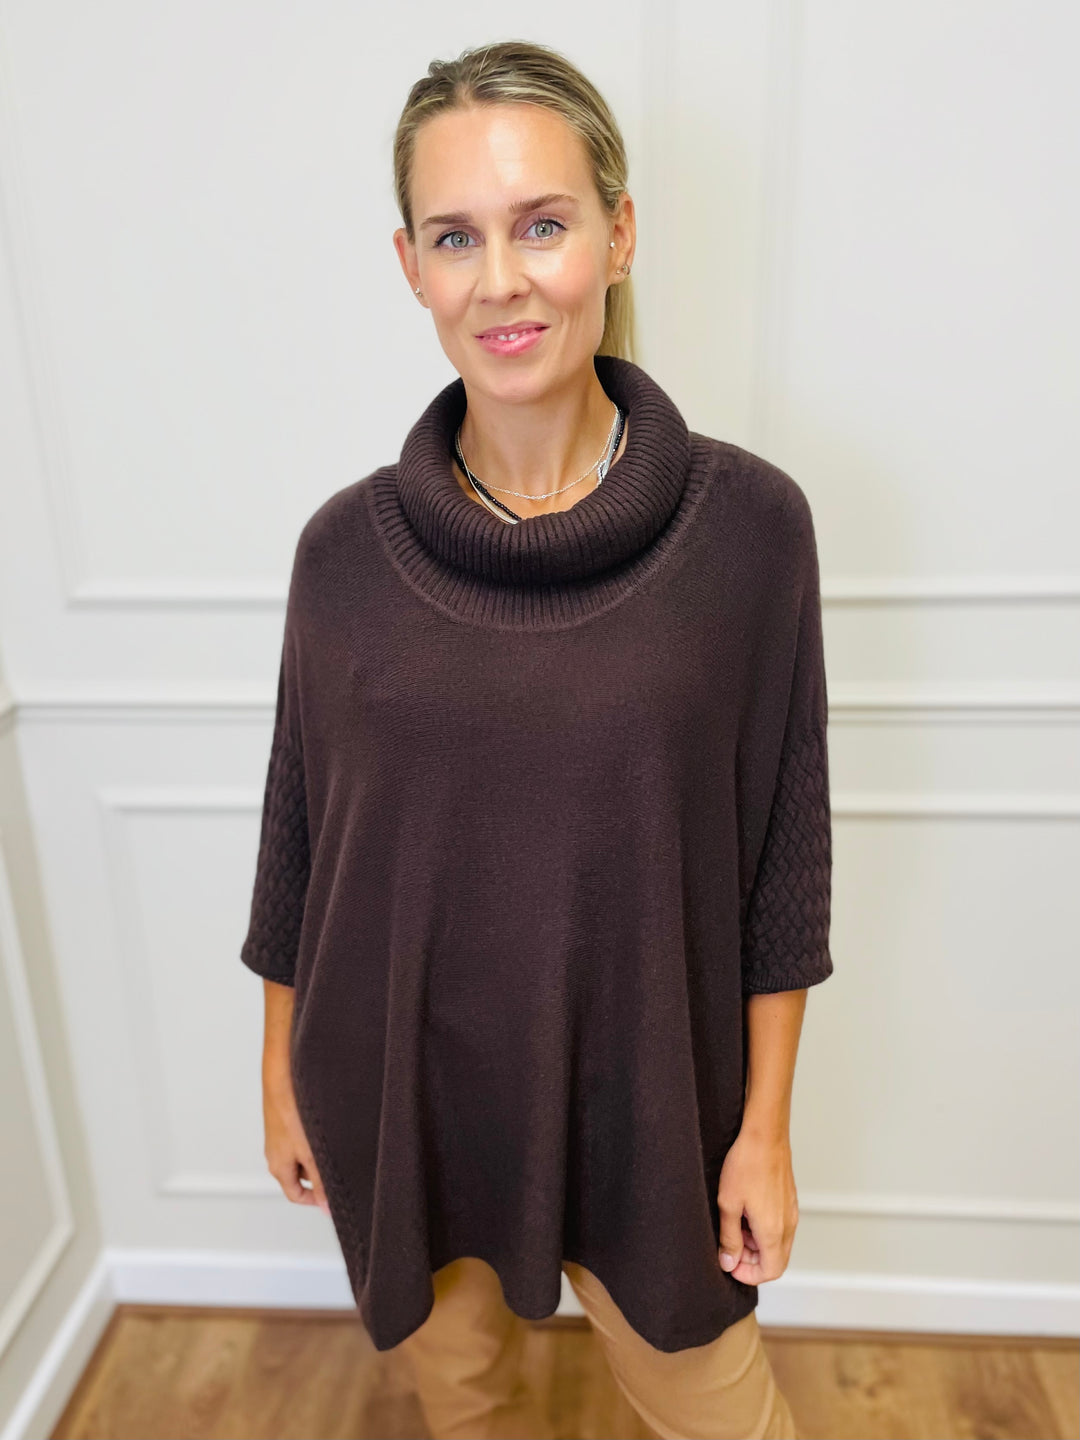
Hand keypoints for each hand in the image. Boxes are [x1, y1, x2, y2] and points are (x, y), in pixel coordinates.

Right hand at [262, 1070, 330, 1215]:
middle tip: (336, 1166)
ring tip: (331, 1144)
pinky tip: (324, 1127)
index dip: (314, 1200)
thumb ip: (320, 1181)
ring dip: (316, 1154)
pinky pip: (300, 1137)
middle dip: (318, 1174)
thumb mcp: (311, 1154)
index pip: (294, 1195)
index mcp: (278, 1168)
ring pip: (301, 1154)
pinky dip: (312, 1138)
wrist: (282, 1078)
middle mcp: (276, 1154)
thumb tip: (325, 1206)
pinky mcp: (285, 1122)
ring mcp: (280, 1137)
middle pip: (298, 1175)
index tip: (330, 1199)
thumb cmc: (290, 1114)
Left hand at [715, 1129, 797, 1283]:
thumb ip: (729, 1238)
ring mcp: (791, 1212)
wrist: (764, 1134)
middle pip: (776, 1260)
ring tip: (734, 1225)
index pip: (771, 1271)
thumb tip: (729, 1262)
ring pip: (778, 1244)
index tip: (730, 1263)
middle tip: (730, 1245)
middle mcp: (788, 1225)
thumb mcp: (729, 1204)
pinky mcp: (789, 1201)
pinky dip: (763, 1230)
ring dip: (756, 1244)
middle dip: (751, 1260)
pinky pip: (780, 1227)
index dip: (748, 1274)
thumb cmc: (746, 1164)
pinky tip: (745, 1212)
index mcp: (774, 1231)